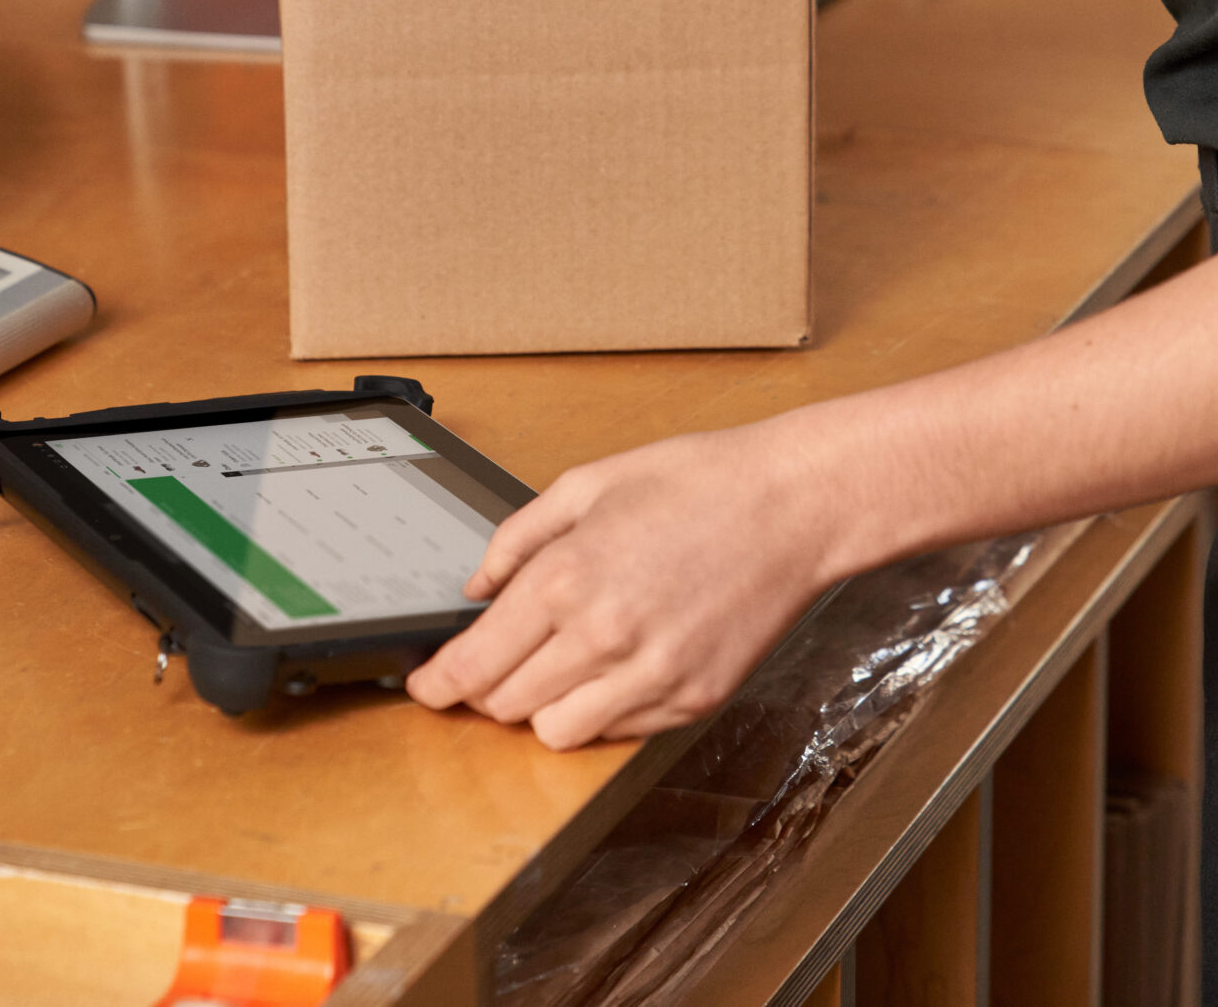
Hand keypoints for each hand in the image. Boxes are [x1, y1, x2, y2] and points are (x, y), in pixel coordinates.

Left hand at [406, 423, 839, 749]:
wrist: (792, 506)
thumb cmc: (696, 484)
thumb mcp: (587, 485)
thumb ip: (517, 541)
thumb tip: (475, 589)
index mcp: (567, 579)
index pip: (475, 664)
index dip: (437, 684)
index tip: (426, 687)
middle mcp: (603, 637)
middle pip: (506, 706)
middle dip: (488, 689)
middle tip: (498, 659)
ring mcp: (651, 676)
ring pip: (556, 733)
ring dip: (543, 707)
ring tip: (562, 662)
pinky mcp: (691, 699)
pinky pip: (617, 734)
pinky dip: (601, 711)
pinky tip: (615, 665)